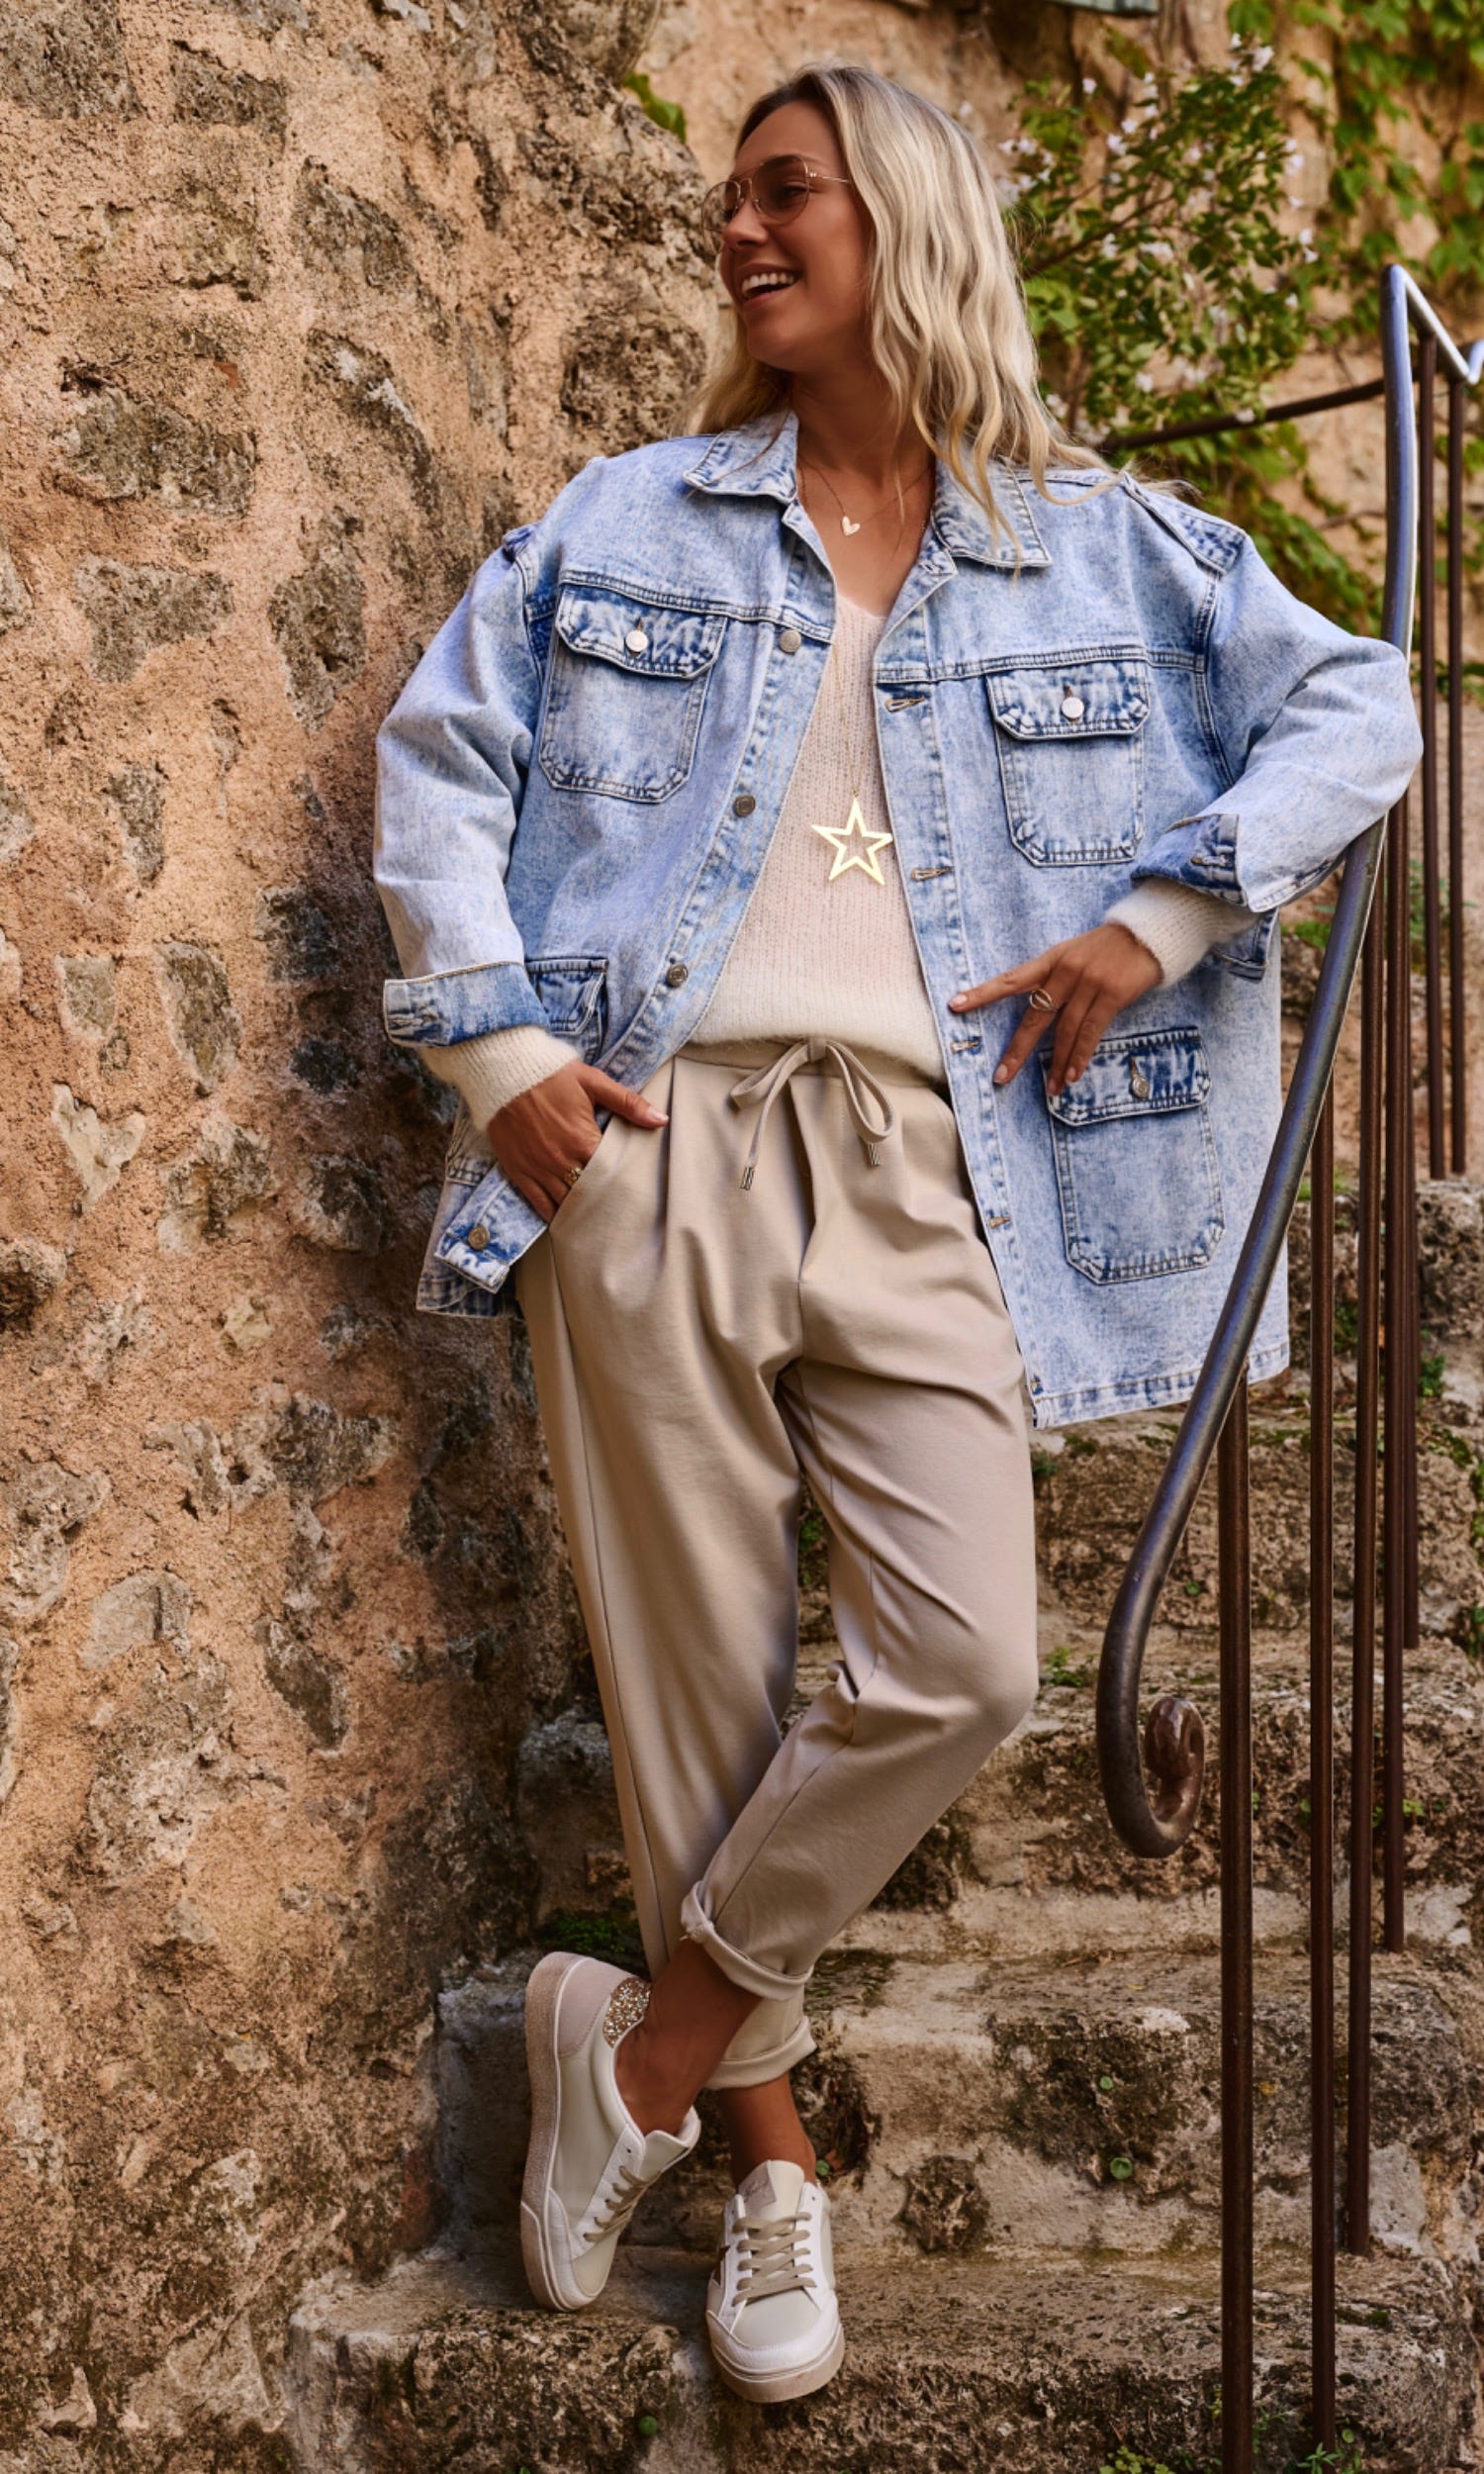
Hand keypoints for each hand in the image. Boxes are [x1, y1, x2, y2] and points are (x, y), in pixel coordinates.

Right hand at [487, 1061, 666, 1222]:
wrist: (504, 1072)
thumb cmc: (551, 1074)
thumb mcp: (593, 1082)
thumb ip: (628, 1103)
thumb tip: (662, 1119)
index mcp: (583, 1140)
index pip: (612, 1173)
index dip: (625, 1183)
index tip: (637, 1191)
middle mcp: (562, 1161)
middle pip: (591, 1193)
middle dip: (605, 1203)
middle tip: (621, 1214)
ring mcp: (539, 1169)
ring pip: (566, 1203)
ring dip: (582, 1211)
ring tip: (598, 1222)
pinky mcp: (520, 1172)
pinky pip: (539, 1203)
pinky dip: (553, 1215)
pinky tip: (566, 1222)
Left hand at [948, 923, 1162, 1097]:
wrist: (1148, 933)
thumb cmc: (1108, 948)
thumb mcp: (1074, 954)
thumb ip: (1054, 978)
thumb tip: (1038, 1012)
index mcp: (1051, 959)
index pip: (1010, 979)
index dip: (983, 993)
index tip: (955, 1005)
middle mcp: (1065, 971)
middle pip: (1034, 1016)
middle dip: (1018, 1049)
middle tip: (1001, 1076)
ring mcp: (1089, 982)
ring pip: (1065, 1031)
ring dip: (1057, 1063)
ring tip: (1051, 1088)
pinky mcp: (1112, 994)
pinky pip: (1091, 1032)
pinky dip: (1080, 1056)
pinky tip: (1072, 1075)